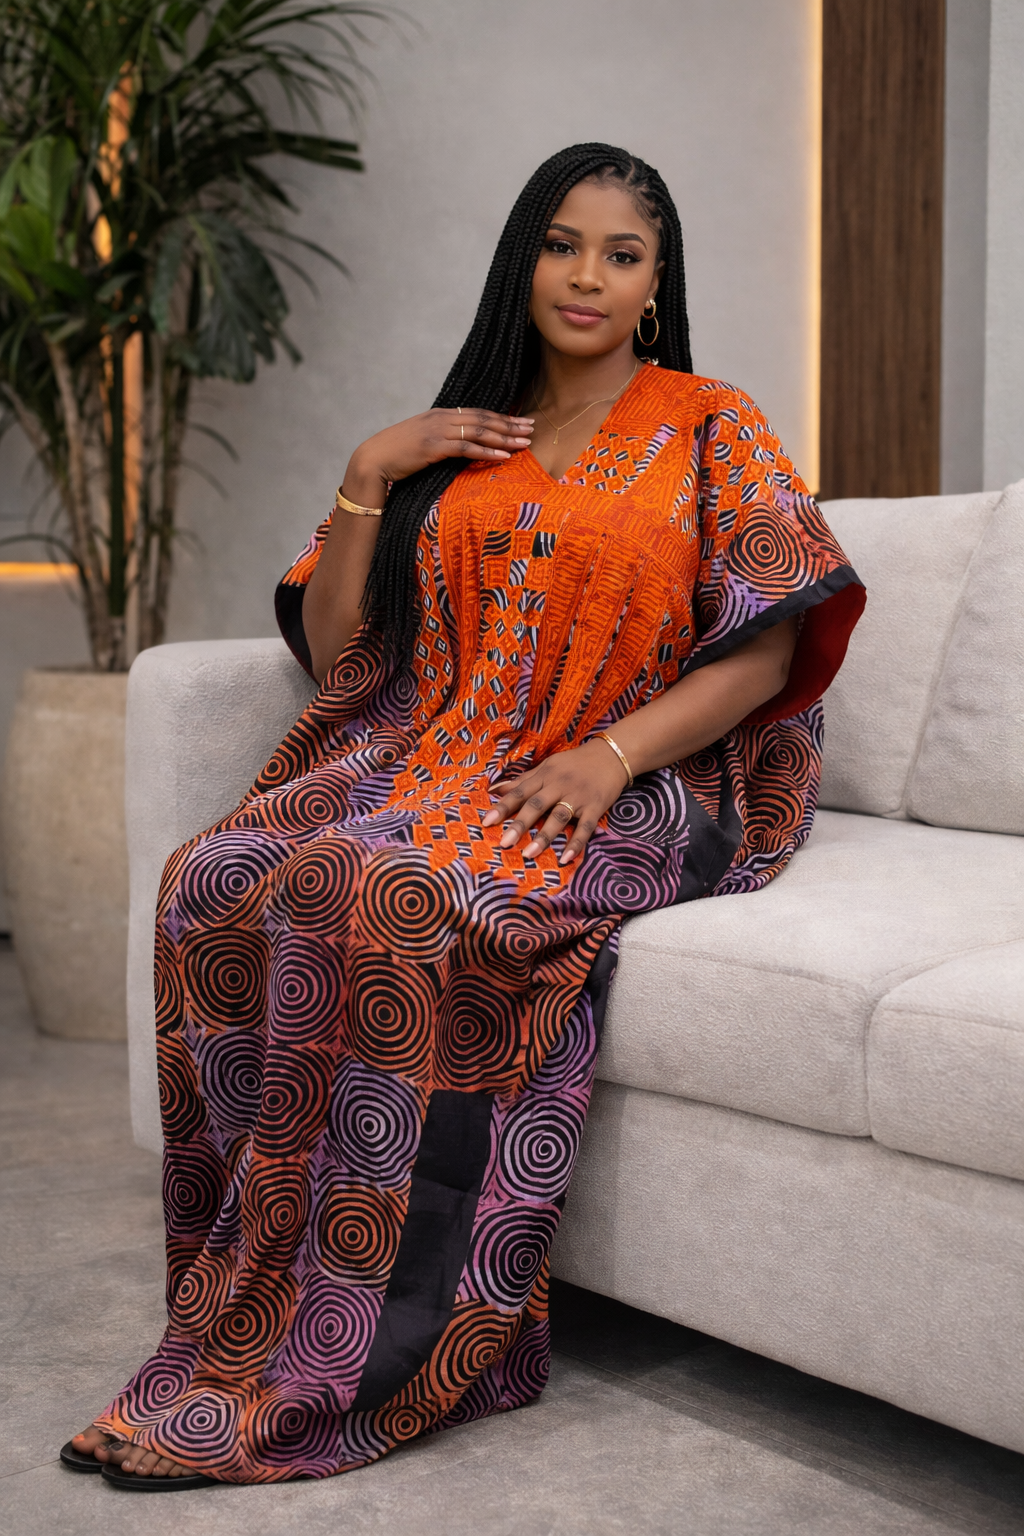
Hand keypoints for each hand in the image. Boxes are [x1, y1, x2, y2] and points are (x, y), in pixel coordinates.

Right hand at [343, 408, 534, 504]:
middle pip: (483, 419)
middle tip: (532, 428)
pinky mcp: (434, 447)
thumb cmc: (396, 455)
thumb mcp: (422, 442)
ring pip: (479, 431)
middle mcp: (441, 418)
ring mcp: (437, 431)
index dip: (501, 417)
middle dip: (509, 424)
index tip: (521, 421)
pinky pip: (467, 447)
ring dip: (505, 437)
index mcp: (440, 415)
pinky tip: (504, 455)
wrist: (373, 460)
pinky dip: (488, 450)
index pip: (477, 413)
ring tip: (525, 442)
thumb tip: (460, 446)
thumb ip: (441, 440)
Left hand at [481, 739, 629, 864]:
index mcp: (545, 775)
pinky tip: (566, 858)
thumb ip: (523, 780)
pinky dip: (576, 843)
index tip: (486, 821)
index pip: (520, 792)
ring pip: (558, 817)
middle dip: (519, 825)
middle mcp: (559, 785)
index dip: (503, 806)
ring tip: (529, 854)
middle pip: (537, 805)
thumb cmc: (574, 763)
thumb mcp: (547, 766)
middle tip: (504, 843)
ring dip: (544, 836)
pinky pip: (585, 827)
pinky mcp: (595, 807)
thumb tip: (494, 790)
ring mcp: (578, 797)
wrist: (612, 755)